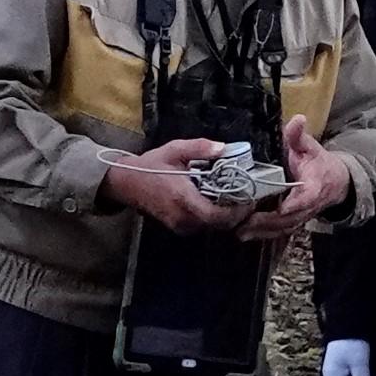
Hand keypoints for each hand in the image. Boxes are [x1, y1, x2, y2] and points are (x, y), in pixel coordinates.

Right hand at [107, 139, 241, 232]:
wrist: (127, 183)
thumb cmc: (150, 166)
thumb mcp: (175, 150)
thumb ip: (199, 148)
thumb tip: (222, 148)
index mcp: (182, 198)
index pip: (215, 216)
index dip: (236, 212)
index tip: (248, 200)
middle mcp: (182, 217)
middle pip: (218, 225)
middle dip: (236, 214)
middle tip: (247, 198)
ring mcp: (179, 226)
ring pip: (212, 228)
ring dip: (227, 217)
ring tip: (236, 199)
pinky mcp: (179, 228)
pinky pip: (203, 227)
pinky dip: (215, 218)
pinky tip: (219, 203)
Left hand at [242, 114, 354, 245]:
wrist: (335, 182)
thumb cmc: (319, 162)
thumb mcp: (311, 146)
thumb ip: (299, 136)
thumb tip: (297, 119)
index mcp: (314, 186)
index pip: (305, 198)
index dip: (293, 204)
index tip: (280, 208)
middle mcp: (308, 206)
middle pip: (289, 218)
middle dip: (267, 222)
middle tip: (244, 222)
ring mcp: (301, 216)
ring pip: (283, 228)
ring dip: (262, 231)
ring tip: (240, 232)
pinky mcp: (294, 221)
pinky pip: (279, 231)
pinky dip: (263, 234)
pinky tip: (245, 234)